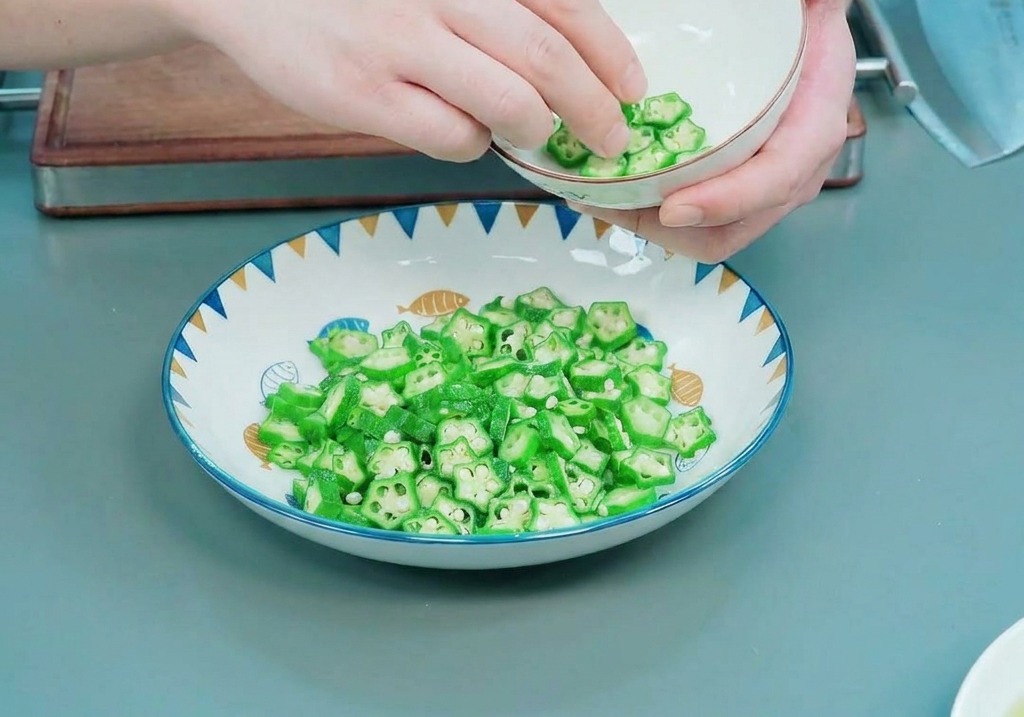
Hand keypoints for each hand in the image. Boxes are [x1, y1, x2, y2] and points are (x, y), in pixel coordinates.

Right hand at [169, 0, 646, 161]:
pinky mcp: (364, 94)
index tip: (633, 88)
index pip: (567, 6)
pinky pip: (450, 135)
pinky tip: (466, 134)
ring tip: (541, 136)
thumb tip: (558, 62)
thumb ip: (490, 5)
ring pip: (509, 102)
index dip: (611, 54)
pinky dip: (474, 144)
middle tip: (610, 138)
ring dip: (538, 129)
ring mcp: (401, 44)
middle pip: (549, 60)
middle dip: (595, 108)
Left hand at [570, 0, 856, 262]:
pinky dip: (649, 215)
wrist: (806, 40)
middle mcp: (790, 173)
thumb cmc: (804, 31)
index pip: (775, 181)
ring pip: (703, 236)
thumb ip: (817, 2)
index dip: (725, 201)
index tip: (673, 206)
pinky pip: (693, 223)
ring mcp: (758, 192)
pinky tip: (611, 189)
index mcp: (813, 129)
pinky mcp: (730, 193)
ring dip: (648, 225)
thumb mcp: (815, 11)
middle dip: (664, 227)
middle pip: (728, 231)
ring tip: (599, 196)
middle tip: (609, 200)